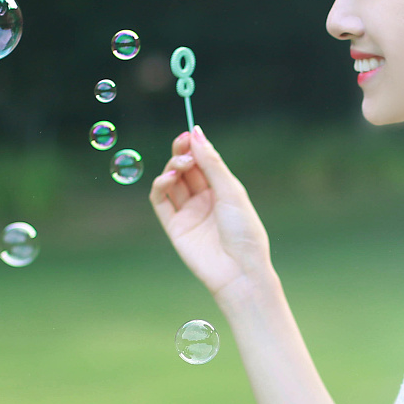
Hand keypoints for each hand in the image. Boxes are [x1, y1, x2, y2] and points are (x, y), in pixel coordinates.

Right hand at [149, 126, 272, 300]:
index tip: (189, 133)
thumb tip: (196, 133)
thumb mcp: (231, 192)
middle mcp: (204, 199)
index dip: (195, 146)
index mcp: (222, 190)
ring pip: (172, 181)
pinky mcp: (174, 226)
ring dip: (172, 167)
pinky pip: (161, 201)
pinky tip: (168, 178)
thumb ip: (212, 163)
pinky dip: (160, 186)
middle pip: (185, 168)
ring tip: (180, 164)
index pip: (204, 161)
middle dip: (182, 152)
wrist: (239, 270)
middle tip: (182, 143)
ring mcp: (188, 212)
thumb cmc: (243, 231)